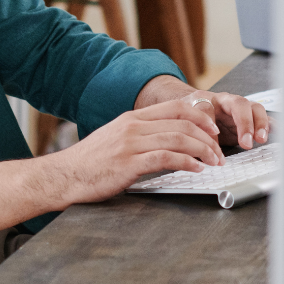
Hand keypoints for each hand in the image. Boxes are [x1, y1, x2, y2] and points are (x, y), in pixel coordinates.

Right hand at [55, 96, 224, 205]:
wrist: (64, 176)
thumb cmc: (90, 163)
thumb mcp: (115, 140)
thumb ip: (139, 136)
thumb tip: (167, 141)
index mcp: (131, 119)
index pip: (175, 107)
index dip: (200, 116)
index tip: (213, 129)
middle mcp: (132, 126)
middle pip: (181, 122)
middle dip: (207, 137)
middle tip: (219, 151)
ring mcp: (130, 144)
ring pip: (178, 138)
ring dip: (203, 150)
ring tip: (214, 162)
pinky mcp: (129, 164)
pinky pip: (166, 158)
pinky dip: (187, 162)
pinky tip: (196, 169)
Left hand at [182, 90, 268, 149]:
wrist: (196, 107)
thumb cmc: (191, 114)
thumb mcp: (186, 122)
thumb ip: (194, 134)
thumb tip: (206, 154)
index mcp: (207, 99)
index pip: (210, 109)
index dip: (211, 125)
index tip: (212, 141)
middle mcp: (226, 101)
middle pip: (239, 103)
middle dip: (244, 123)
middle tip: (246, 142)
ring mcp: (240, 108)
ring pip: (254, 108)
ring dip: (259, 124)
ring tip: (260, 139)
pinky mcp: (250, 118)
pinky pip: (264, 117)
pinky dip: (271, 124)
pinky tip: (277, 131)